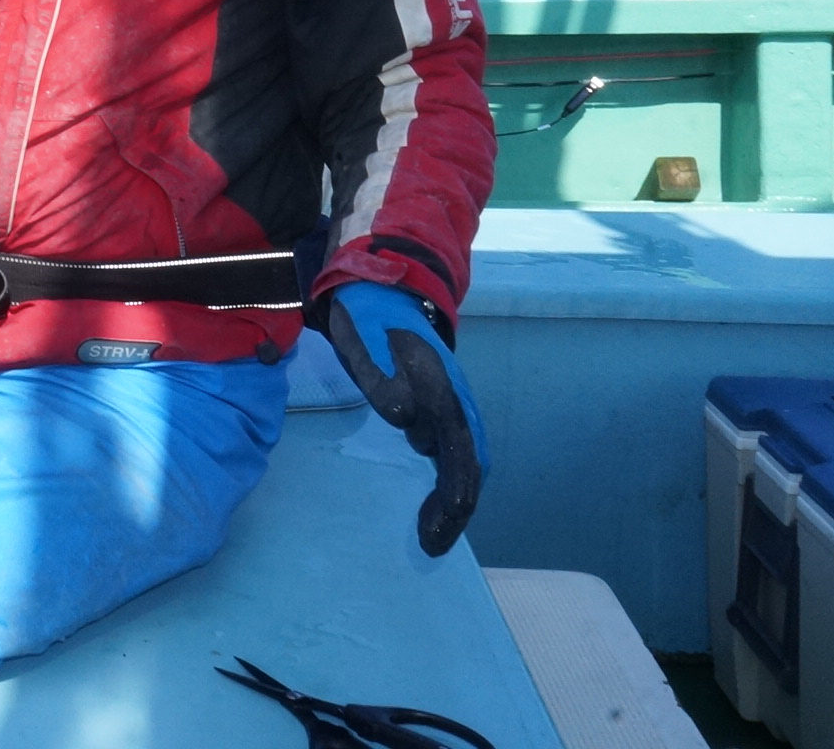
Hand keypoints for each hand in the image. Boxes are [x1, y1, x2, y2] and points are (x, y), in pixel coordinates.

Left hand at [323, 283, 487, 556]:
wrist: (381, 291)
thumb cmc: (368, 317)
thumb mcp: (363, 336)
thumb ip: (380, 373)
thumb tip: (405, 415)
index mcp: (439, 384)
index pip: (460, 446)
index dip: (456, 486)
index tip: (444, 518)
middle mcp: (454, 398)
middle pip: (470, 461)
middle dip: (457, 505)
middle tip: (432, 543)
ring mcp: (450, 405)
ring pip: (466, 460)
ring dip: (454, 500)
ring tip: (431, 536)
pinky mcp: (438, 411)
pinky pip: (453, 454)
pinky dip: (449, 484)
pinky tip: (433, 509)